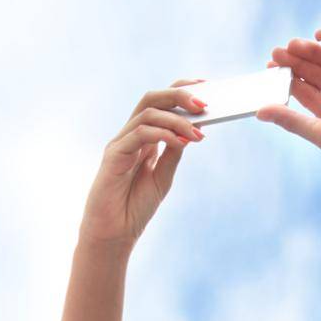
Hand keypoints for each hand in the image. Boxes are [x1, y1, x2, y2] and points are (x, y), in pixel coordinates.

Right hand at [79, 81, 206, 246]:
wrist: (114, 233)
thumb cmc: (135, 206)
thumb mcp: (163, 177)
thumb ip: (174, 152)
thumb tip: (193, 129)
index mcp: (143, 137)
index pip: (161, 102)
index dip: (182, 90)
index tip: (207, 87)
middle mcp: (131, 135)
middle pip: (152, 99)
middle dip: (179, 96)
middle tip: (205, 104)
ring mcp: (121, 143)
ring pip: (147, 113)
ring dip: (177, 119)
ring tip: (199, 133)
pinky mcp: (114, 155)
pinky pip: (139, 134)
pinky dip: (163, 134)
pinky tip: (182, 142)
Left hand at [258, 28, 320, 178]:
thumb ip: (291, 121)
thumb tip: (260, 112)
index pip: (307, 94)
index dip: (288, 82)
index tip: (270, 72)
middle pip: (315, 73)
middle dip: (295, 63)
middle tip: (275, 54)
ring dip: (310, 50)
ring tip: (291, 46)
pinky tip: (317, 36)